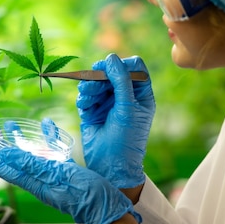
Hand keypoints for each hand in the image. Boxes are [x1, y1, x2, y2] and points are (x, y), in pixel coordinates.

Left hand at [0, 124, 140, 223]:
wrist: (109, 211)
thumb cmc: (87, 195)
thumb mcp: (60, 176)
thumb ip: (33, 164)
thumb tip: (7, 153)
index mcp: (33, 182)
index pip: (3, 165)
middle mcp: (38, 180)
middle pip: (11, 160)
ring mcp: (51, 176)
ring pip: (29, 155)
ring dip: (18, 139)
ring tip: (11, 123)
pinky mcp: (64, 173)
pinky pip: (50, 153)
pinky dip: (46, 139)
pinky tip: (48, 126)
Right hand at [76, 54, 154, 188]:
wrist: (110, 165)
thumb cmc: (127, 138)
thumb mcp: (128, 107)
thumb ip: (121, 80)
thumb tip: (111, 58)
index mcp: (140, 94)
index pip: (134, 67)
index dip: (122, 64)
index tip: (110, 70)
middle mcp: (124, 96)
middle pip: (111, 72)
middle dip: (101, 75)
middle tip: (93, 81)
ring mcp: (107, 103)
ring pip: (96, 81)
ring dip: (90, 86)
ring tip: (88, 96)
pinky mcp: (92, 111)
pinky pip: (85, 94)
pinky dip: (83, 96)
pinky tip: (85, 104)